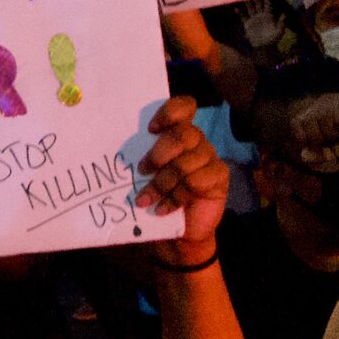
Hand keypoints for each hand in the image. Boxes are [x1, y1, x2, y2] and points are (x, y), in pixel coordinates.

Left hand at [128, 97, 226, 251]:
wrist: (180, 232)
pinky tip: (162, 209)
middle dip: (158, 154)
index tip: (150, 129)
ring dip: (161, 184)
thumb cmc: (158, 196)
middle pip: (184, 135)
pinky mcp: (219, 177)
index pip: (184, 107)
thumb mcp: (146, 175)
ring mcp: (210, 158)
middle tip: (142, 170)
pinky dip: (174, 198)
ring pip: (186, 163)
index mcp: (178, 132)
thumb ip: (141, 159)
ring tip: (145, 200)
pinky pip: (195, 182)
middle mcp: (197, 141)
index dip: (169, 113)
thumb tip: (119, 156)